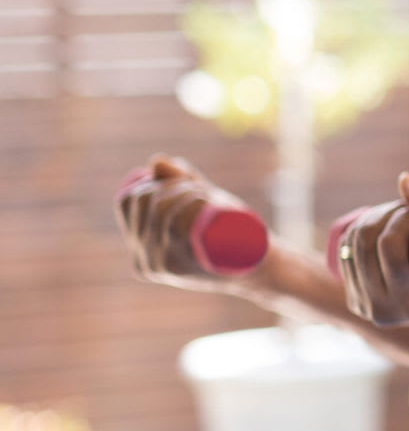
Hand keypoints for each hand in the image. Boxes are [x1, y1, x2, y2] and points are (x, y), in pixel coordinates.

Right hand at [113, 155, 253, 292]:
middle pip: (144, 201)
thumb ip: (177, 179)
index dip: (149, 180)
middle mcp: (145, 260)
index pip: (125, 201)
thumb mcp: (198, 202)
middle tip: (201, 189)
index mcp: (138, 246)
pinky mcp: (189, 267)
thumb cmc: (229, 230)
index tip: (179, 181)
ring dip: (187, 191)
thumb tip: (157, 162)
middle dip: (173, 183)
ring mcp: (166, 265)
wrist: (261, 267)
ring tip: (207, 195)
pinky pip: (179, 226)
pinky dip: (192, 204)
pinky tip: (205, 200)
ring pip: (162, 210)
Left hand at [333, 174, 408, 327]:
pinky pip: (345, 255)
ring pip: (351, 247)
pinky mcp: (357, 300)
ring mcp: (366, 308)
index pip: (390, 247)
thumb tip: (403, 179)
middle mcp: (384, 311)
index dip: (401, 217)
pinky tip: (379, 224)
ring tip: (399, 216)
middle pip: (365, 245)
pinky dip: (358, 230)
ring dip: (372, 219)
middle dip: (385, 214)